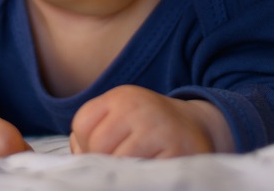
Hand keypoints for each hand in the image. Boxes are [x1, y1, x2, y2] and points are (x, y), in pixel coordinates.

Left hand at [69, 85, 232, 157]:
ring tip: (136, 166)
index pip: (82, 124)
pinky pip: (142, 173)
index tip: (101, 150)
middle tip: (121, 162)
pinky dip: (141, 176)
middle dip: (103, 160)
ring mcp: (158, 129)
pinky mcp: (176, 152)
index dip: (84, 144)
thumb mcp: (121, 118)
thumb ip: (94, 131)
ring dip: (123, 171)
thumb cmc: (149, 129)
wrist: (196, 129)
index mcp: (121, 97)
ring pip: (118, 162)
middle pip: (97, 145)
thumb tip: (77, 153)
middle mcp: (139, 107)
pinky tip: (150, 169)